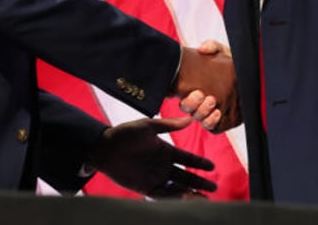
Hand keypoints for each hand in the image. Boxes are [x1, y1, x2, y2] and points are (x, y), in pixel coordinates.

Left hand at [86, 116, 216, 198]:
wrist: (104, 148)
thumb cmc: (124, 134)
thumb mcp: (147, 126)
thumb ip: (168, 125)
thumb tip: (189, 119)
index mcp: (165, 150)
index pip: (187, 158)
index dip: (199, 162)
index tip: (212, 166)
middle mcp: (162, 165)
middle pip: (186, 175)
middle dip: (200, 182)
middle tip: (214, 188)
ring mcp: (155, 177)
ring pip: (177, 188)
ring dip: (190, 193)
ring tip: (204, 198)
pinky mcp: (145, 187)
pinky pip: (163, 195)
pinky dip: (174, 198)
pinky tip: (184, 199)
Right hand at [173, 42, 240, 132]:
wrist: (248, 73)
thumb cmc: (232, 63)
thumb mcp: (223, 51)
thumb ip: (212, 46)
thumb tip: (202, 49)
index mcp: (195, 87)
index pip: (183, 97)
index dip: (185, 98)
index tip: (195, 91)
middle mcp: (201, 101)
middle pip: (189, 110)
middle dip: (193, 105)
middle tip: (203, 95)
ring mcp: (212, 111)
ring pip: (200, 120)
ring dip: (203, 113)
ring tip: (212, 102)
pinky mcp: (224, 120)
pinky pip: (213, 127)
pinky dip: (212, 122)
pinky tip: (217, 113)